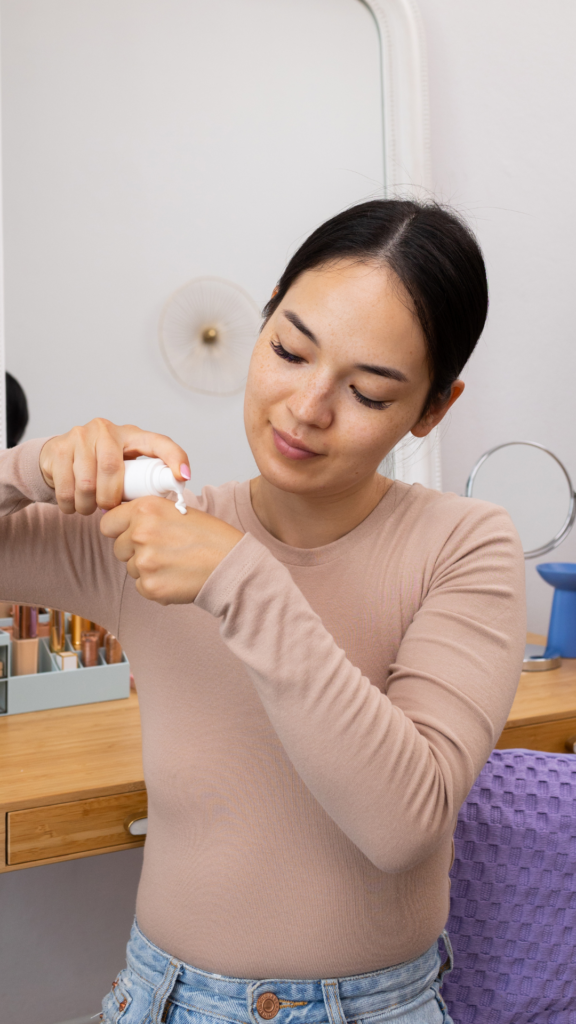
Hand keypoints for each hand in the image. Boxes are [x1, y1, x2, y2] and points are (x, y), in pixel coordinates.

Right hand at [40, 418, 189, 514]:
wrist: (56, 459)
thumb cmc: (98, 467)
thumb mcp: (124, 469)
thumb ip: (141, 481)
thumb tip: (165, 507)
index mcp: (131, 435)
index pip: (158, 442)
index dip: (174, 458)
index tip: (183, 477)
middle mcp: (106, 429)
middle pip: (112, 469)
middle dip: (110, 497)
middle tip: (108, 509)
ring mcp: (80, 436)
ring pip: (86, 482)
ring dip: (88, 505)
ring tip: (89, 507)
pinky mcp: (58, 448)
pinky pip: (65, 487)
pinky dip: (70, 505)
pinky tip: (73, 504)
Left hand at [100, 496, 242, 603]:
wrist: (232, 564)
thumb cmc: (211, 537)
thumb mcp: (177, 510)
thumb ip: (148, 515)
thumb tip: (123, 523)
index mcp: (146, 509)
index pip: (108, 522)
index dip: (119, 529)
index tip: (128, 534)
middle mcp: (140, 533)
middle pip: (118, 548)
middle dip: (135, 551)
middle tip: (164, 550)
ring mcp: (144, 562)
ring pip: (131, 568)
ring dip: (148, 569)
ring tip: (175, 563)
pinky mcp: (150, 586)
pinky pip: (141, 587)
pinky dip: (156, 586)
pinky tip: (176, 577)